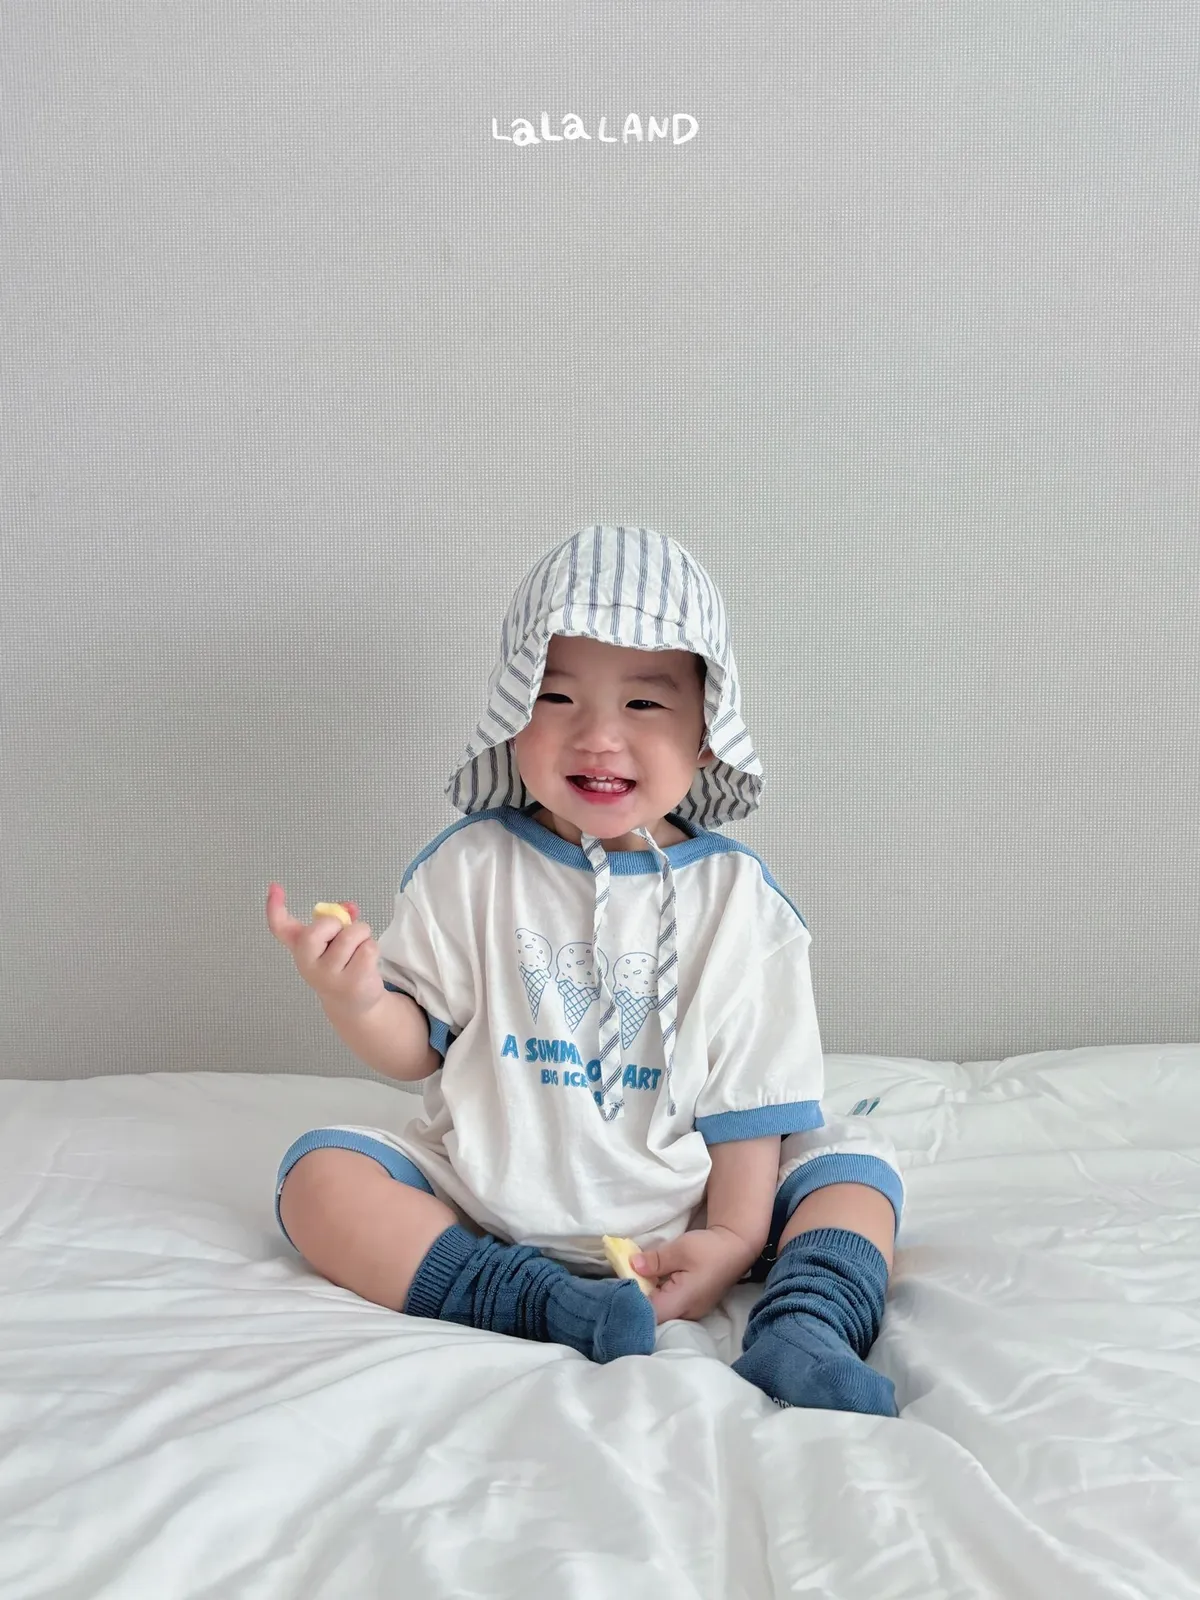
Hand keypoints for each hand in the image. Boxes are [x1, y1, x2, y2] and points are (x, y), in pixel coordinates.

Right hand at [265, 883, 383, 1014]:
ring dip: (362, 936)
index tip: (274, 887)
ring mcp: (328, 976)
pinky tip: (366, 964)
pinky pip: (369, 949)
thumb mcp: (332, 942)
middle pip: (322, 926)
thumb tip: (349, 907)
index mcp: (300, 948)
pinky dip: (372, 949)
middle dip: (338, 924)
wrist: (351, 1004)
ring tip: (358, 951)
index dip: (275, 907)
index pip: (280, 927)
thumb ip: (337, 920)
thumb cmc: (341, 964)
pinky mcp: (352, 983)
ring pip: (352, 934)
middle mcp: (308, 963)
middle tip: (343, 937)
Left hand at [633, 1227, 756, 1323]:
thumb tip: (632, 1265)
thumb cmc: (709, 1249)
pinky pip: (668, 1306)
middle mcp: (685, 1314)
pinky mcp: (691, 1305)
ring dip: (646, 1297)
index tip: (618, 1287)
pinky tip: (648, 1282)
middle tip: (621, 1282)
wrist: (735, 1247)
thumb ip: (655, 1261)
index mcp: (681, 1302)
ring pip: (660, 1311)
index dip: (631, 1303)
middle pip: (653, 1316)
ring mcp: (689, 1311)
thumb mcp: (680, 1249)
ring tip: (630, 1281)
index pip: (649, 1314)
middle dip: (636, 1299)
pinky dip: (656, 1295)